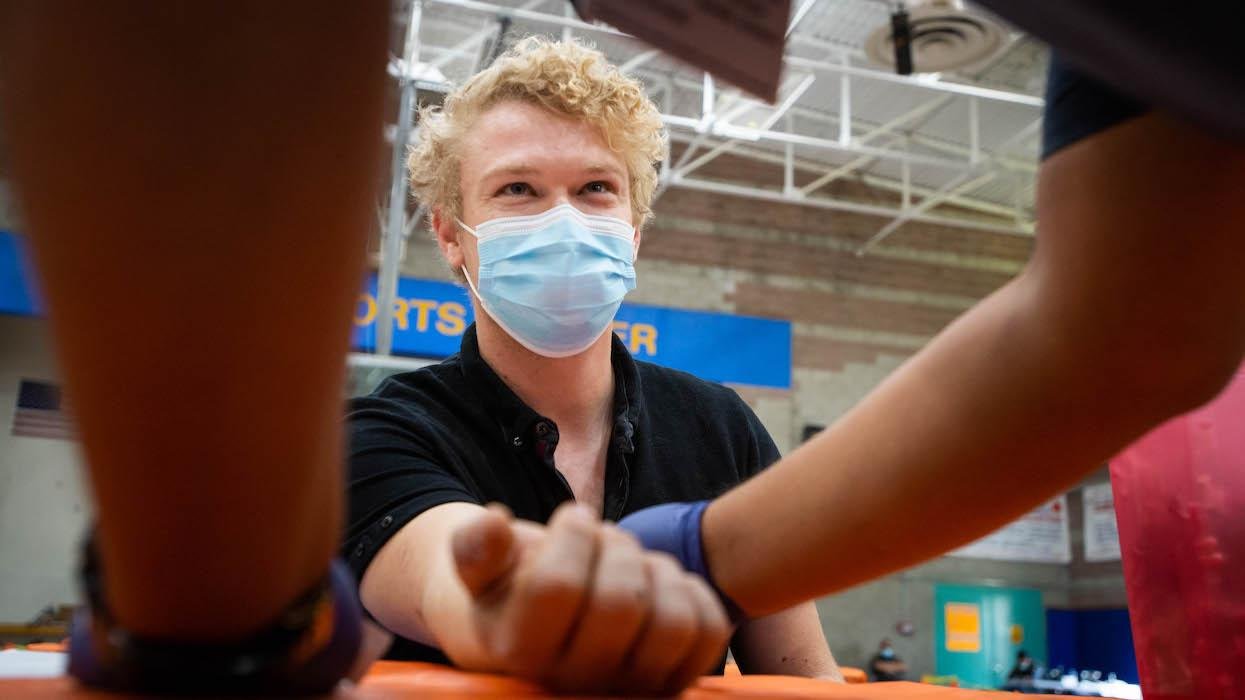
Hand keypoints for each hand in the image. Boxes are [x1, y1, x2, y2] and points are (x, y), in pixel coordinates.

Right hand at [445, 502, 730, 694]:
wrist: (540, 634)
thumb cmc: (510, 589)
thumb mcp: (481, 568)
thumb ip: (476, 547)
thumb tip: (494, 523)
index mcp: (521, 653)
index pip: (557, 587)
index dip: (573, 534)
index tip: (571, 517)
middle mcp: (576, 686)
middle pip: (620, 602)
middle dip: (615, 544)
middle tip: (601, 535)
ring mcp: (630, 690)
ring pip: (672, 622)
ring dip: (656, 569)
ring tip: (630, 560)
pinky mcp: (673, 682)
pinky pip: (707, 633)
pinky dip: (691, 592)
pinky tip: (658, 582)